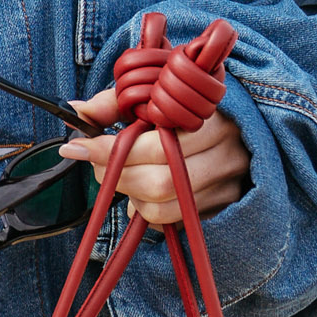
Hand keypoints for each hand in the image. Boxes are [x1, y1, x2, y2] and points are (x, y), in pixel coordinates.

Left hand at [58, 88, 250, 229]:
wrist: (240, 123)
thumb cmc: (188, 107)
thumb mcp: (155, 94)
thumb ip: (115, 102)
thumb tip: (76, 111)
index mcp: (211, 117)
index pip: (156, 144)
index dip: (112, 150)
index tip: (78, 147)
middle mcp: (226, 153)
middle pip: (159, 182)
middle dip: (116, 176)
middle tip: (96, 162)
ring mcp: (227, 185)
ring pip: (163, 207)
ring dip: (130, 196)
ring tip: (122, 175)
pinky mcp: (222, 207)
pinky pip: (171, 221)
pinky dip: (146, 210)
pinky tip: (144, 191)